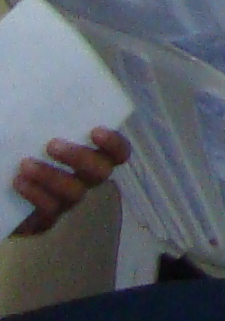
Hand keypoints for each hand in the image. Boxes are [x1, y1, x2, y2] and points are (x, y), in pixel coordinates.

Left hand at [12, 128, 129, 237]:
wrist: (1, 179)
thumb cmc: (18, 150)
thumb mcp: (31, 131)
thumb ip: (44, 120)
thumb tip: (45, 100)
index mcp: (89, 156)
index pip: (117, 152)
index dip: (114, 143)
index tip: (95, 130)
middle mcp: (83, 180)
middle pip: (100, 172)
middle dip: (80, 158)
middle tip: (52, 144)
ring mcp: (65, 201)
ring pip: (74, 192)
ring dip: (52, 176)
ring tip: (25, 164)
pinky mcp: (44, 220)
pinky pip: (49, 211)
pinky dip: (35, 194)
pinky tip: (18, 181)